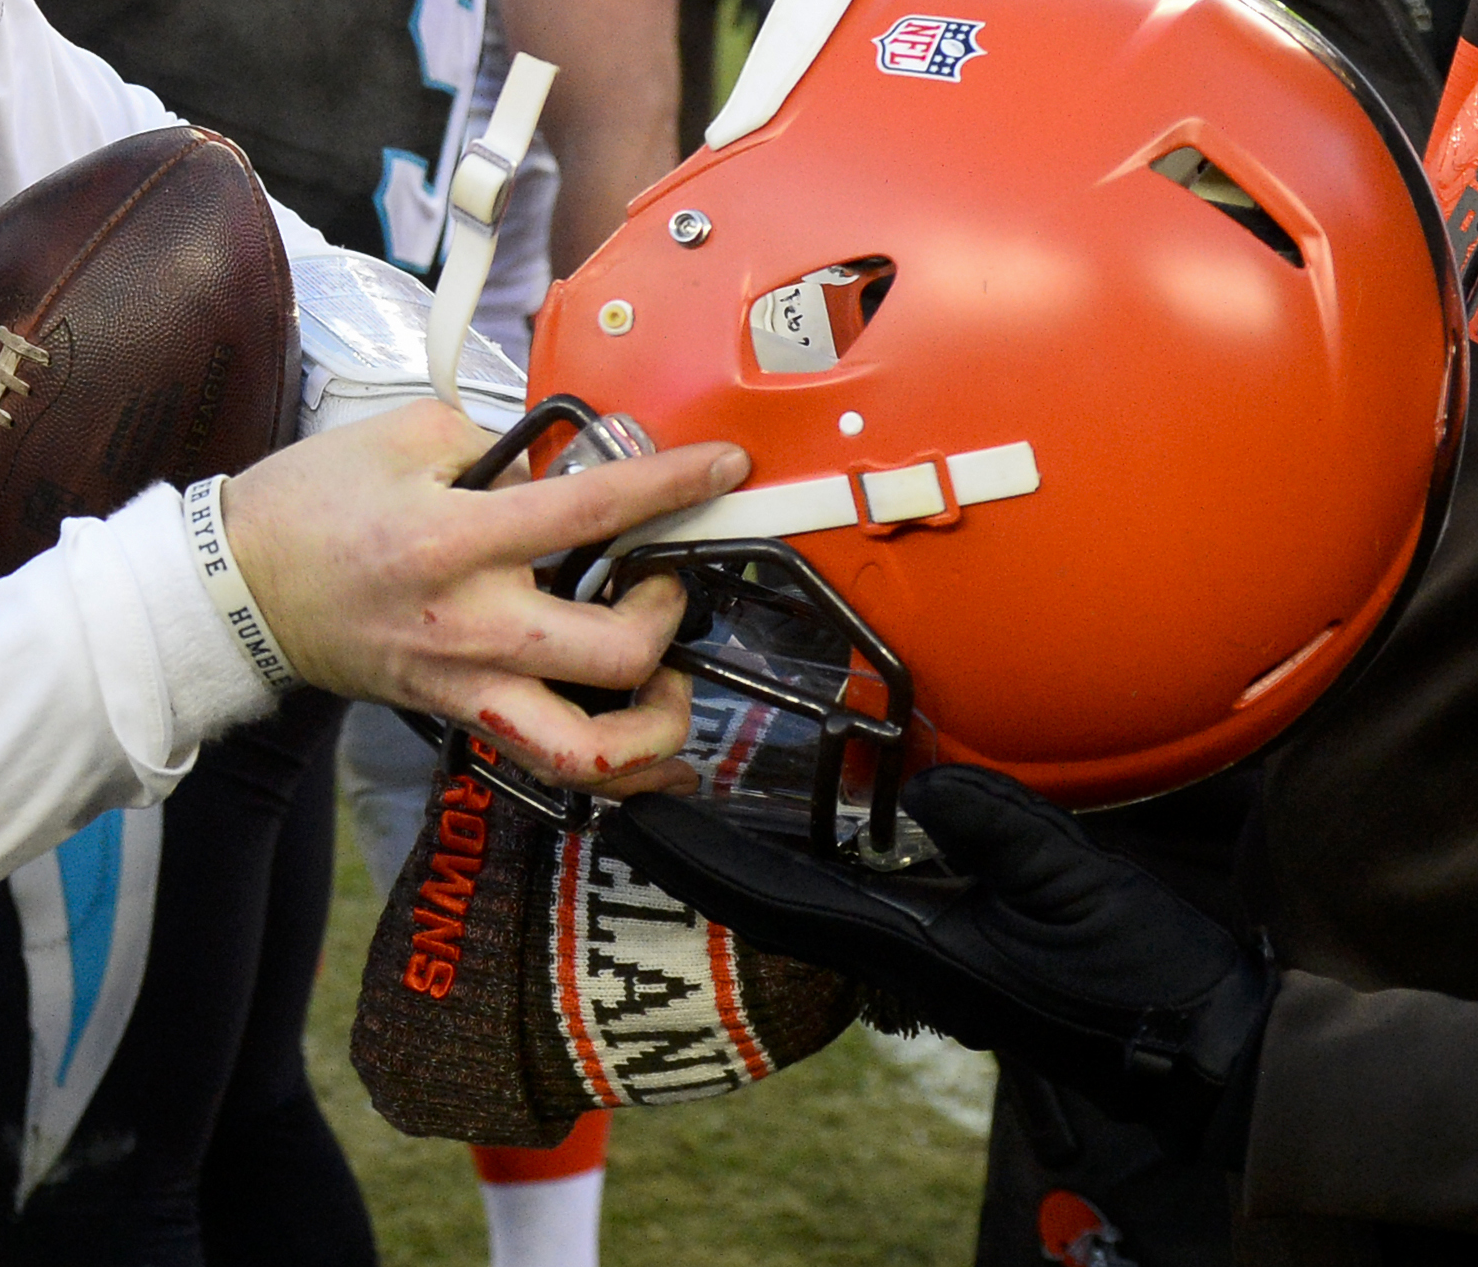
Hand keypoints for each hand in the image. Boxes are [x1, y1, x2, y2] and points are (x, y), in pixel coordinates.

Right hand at [225, 400, 742, 792]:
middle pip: (616, 652)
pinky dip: (614, 768)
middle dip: (666, 613)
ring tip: (670, 686)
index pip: (590, 510)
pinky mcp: (456, 713)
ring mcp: (465, 683)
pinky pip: (549, 761)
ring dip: (656, 726)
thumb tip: (557, 468)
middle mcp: (472, 624)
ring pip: (588, 751)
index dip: (671, 485)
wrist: (237, 587)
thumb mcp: (401, 435)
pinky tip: (651, 749)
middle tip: (660, 578)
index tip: (722, 467)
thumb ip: (493, 444)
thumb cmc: (309, 506)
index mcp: (456, 539)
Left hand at [611, 764, 1274, 1161]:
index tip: (633, 818)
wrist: (1206, 1051)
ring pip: (809, 898)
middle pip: (772, 897)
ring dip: (749, 853)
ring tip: (696, 801)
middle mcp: (900, 953)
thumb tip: (925, 786)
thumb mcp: (1075, 889)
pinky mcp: (958, 946)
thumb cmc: (1144, 983)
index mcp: (910, 944)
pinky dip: (812, 861)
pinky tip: (804, 831)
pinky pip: (859, 897)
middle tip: (637, 798)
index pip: (775, 894)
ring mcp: (926, 953)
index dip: (699, 855)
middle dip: (702, 850)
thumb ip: (999, 832)